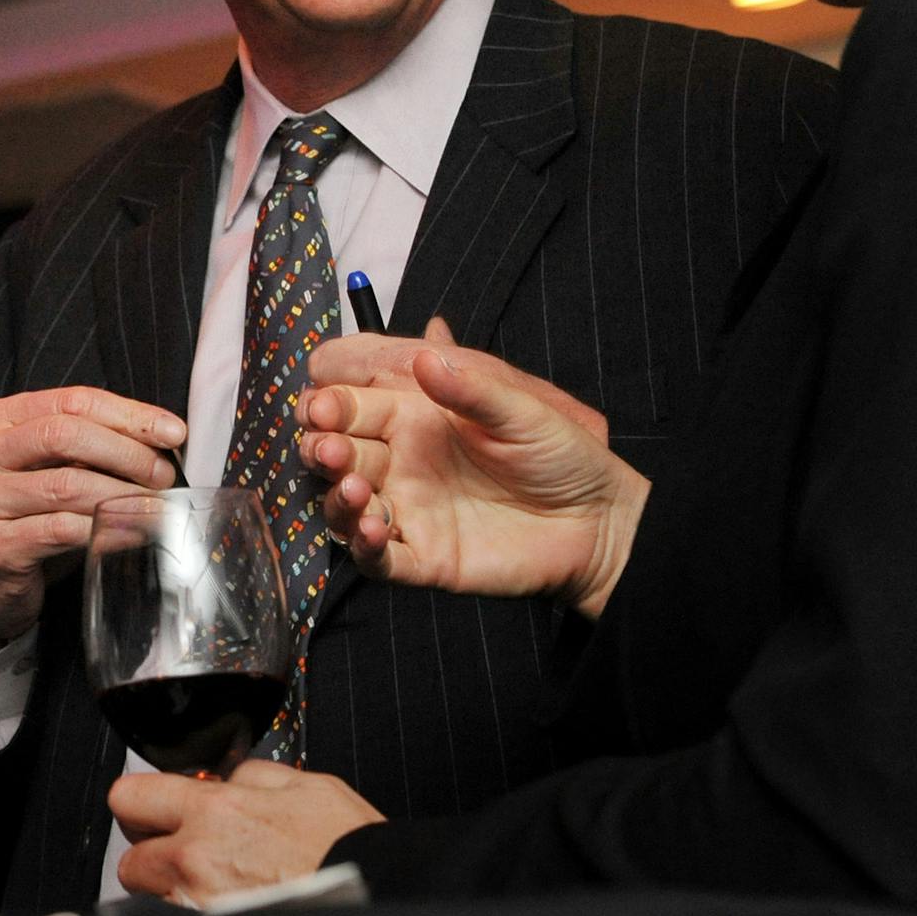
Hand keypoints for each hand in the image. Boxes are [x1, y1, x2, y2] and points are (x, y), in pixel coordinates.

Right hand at [0, 386, 183, 652]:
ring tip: (155, 505)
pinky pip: (62, 531)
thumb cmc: (23, 518)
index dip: (129, 414)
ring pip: (66, 485)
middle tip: (163, 474)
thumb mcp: (45, 468)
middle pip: (64, 434)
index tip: (174, 432)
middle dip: (127, 452)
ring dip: (122, 494)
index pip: (71, 401)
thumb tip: (162, 439)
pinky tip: (133, 533)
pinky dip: (106, 529)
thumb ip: (87, 447)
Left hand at [109, 760, 380, 905]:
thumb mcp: (308, 786)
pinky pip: (181, 913)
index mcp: (214, 813)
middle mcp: (195, 863)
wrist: (375, 891)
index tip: (154, 807)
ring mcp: (199, 904)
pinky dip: (197, 905)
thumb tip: (231, 779)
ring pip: (154, 896)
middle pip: (129, 859)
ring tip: (216, 880)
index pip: (129, 797)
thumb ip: (254, 776)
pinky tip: (231, 896)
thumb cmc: (349, 850)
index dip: (141, 801)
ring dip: (173, 886)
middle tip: (181, 848)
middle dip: (150, 852)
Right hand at [298, 335, 646, 616]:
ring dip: (335, 497)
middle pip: (336, 453)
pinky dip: (364, 547)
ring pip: (344, 506)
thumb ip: (471, 388)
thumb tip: (424, 356)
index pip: (351, 405)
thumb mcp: (522, 411)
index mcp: (413, 418)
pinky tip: (374, 530)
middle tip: (326, 447)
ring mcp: (408, 511)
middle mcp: (400, 463)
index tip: (318, 404)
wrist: (598, 520)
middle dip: (319, 448)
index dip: (327, 403)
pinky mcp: (423, 558)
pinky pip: (378, 559)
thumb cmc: (561, 455)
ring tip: (353, 489)